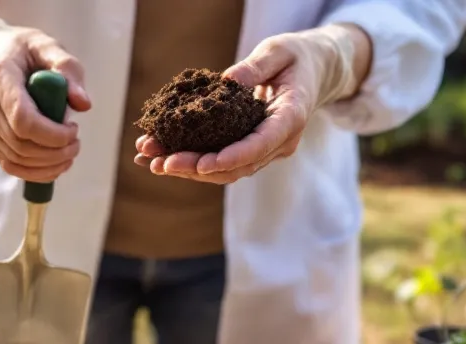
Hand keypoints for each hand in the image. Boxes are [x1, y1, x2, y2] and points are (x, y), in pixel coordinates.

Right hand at [0, 19, 92, 181]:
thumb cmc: (24, 53)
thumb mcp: (48, 47)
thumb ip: (68, 69)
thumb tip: (83, 104)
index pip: (22, 119)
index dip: (52, 134)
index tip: (73, 130)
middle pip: (20, 144)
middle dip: (55, 152)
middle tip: (76, 144)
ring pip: (16, 160)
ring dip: (49, 165)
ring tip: (70, 152)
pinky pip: (10, 165)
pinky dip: (36, 172)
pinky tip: (55, 164)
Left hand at [135, 25, 366, 184]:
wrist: (312, 72)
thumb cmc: (295, 57)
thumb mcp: (278, 50)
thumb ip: (255, 66)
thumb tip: (225, 81)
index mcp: (291, 116)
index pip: (261, 144)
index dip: (232, 156)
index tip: (203, 164)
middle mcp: (280, 141)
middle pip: (239, 165)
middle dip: (198, 168)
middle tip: (162, 164)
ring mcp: (267, 150)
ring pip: (228, 171)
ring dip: (189, 170)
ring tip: (152, 162)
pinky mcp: (252, 149)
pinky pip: (223, 162)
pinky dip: (193, 162)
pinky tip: (161, 157)